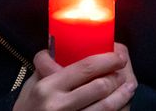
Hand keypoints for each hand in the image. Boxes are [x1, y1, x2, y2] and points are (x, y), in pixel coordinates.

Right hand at [14, 42, 136, 110]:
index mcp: (47, 87)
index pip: (85, 67)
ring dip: (122, 95)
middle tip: (123, 71)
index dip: (108, 60)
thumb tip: (66, 50)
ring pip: (106, 107)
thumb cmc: (27, 109)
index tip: (118, 55)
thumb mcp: (31, 86)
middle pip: (100, 86)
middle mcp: (59, 105)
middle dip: (116, 77)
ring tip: (128, 87)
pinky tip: (121, 105)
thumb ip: (48, 69)